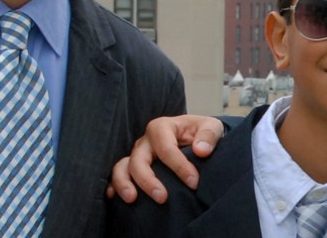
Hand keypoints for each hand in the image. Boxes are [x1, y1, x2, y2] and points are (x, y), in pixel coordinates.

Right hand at [105, 114, 223, 203]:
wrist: (196, 137)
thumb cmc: (202, 133)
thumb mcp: (212, 127)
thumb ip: (208, 135)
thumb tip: (201, 150)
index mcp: (162, 127)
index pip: (166, 148)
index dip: (179, 166)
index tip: (194, 182)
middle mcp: (145, 140)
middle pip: (139, 159)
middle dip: (148, 180)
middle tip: (162, 198)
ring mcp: (137, 154)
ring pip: (122, 167)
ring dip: (124, 183)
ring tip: (132, 200)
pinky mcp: (133, 167)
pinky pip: (118, 175)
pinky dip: (114, 185)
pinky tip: (114, 197)